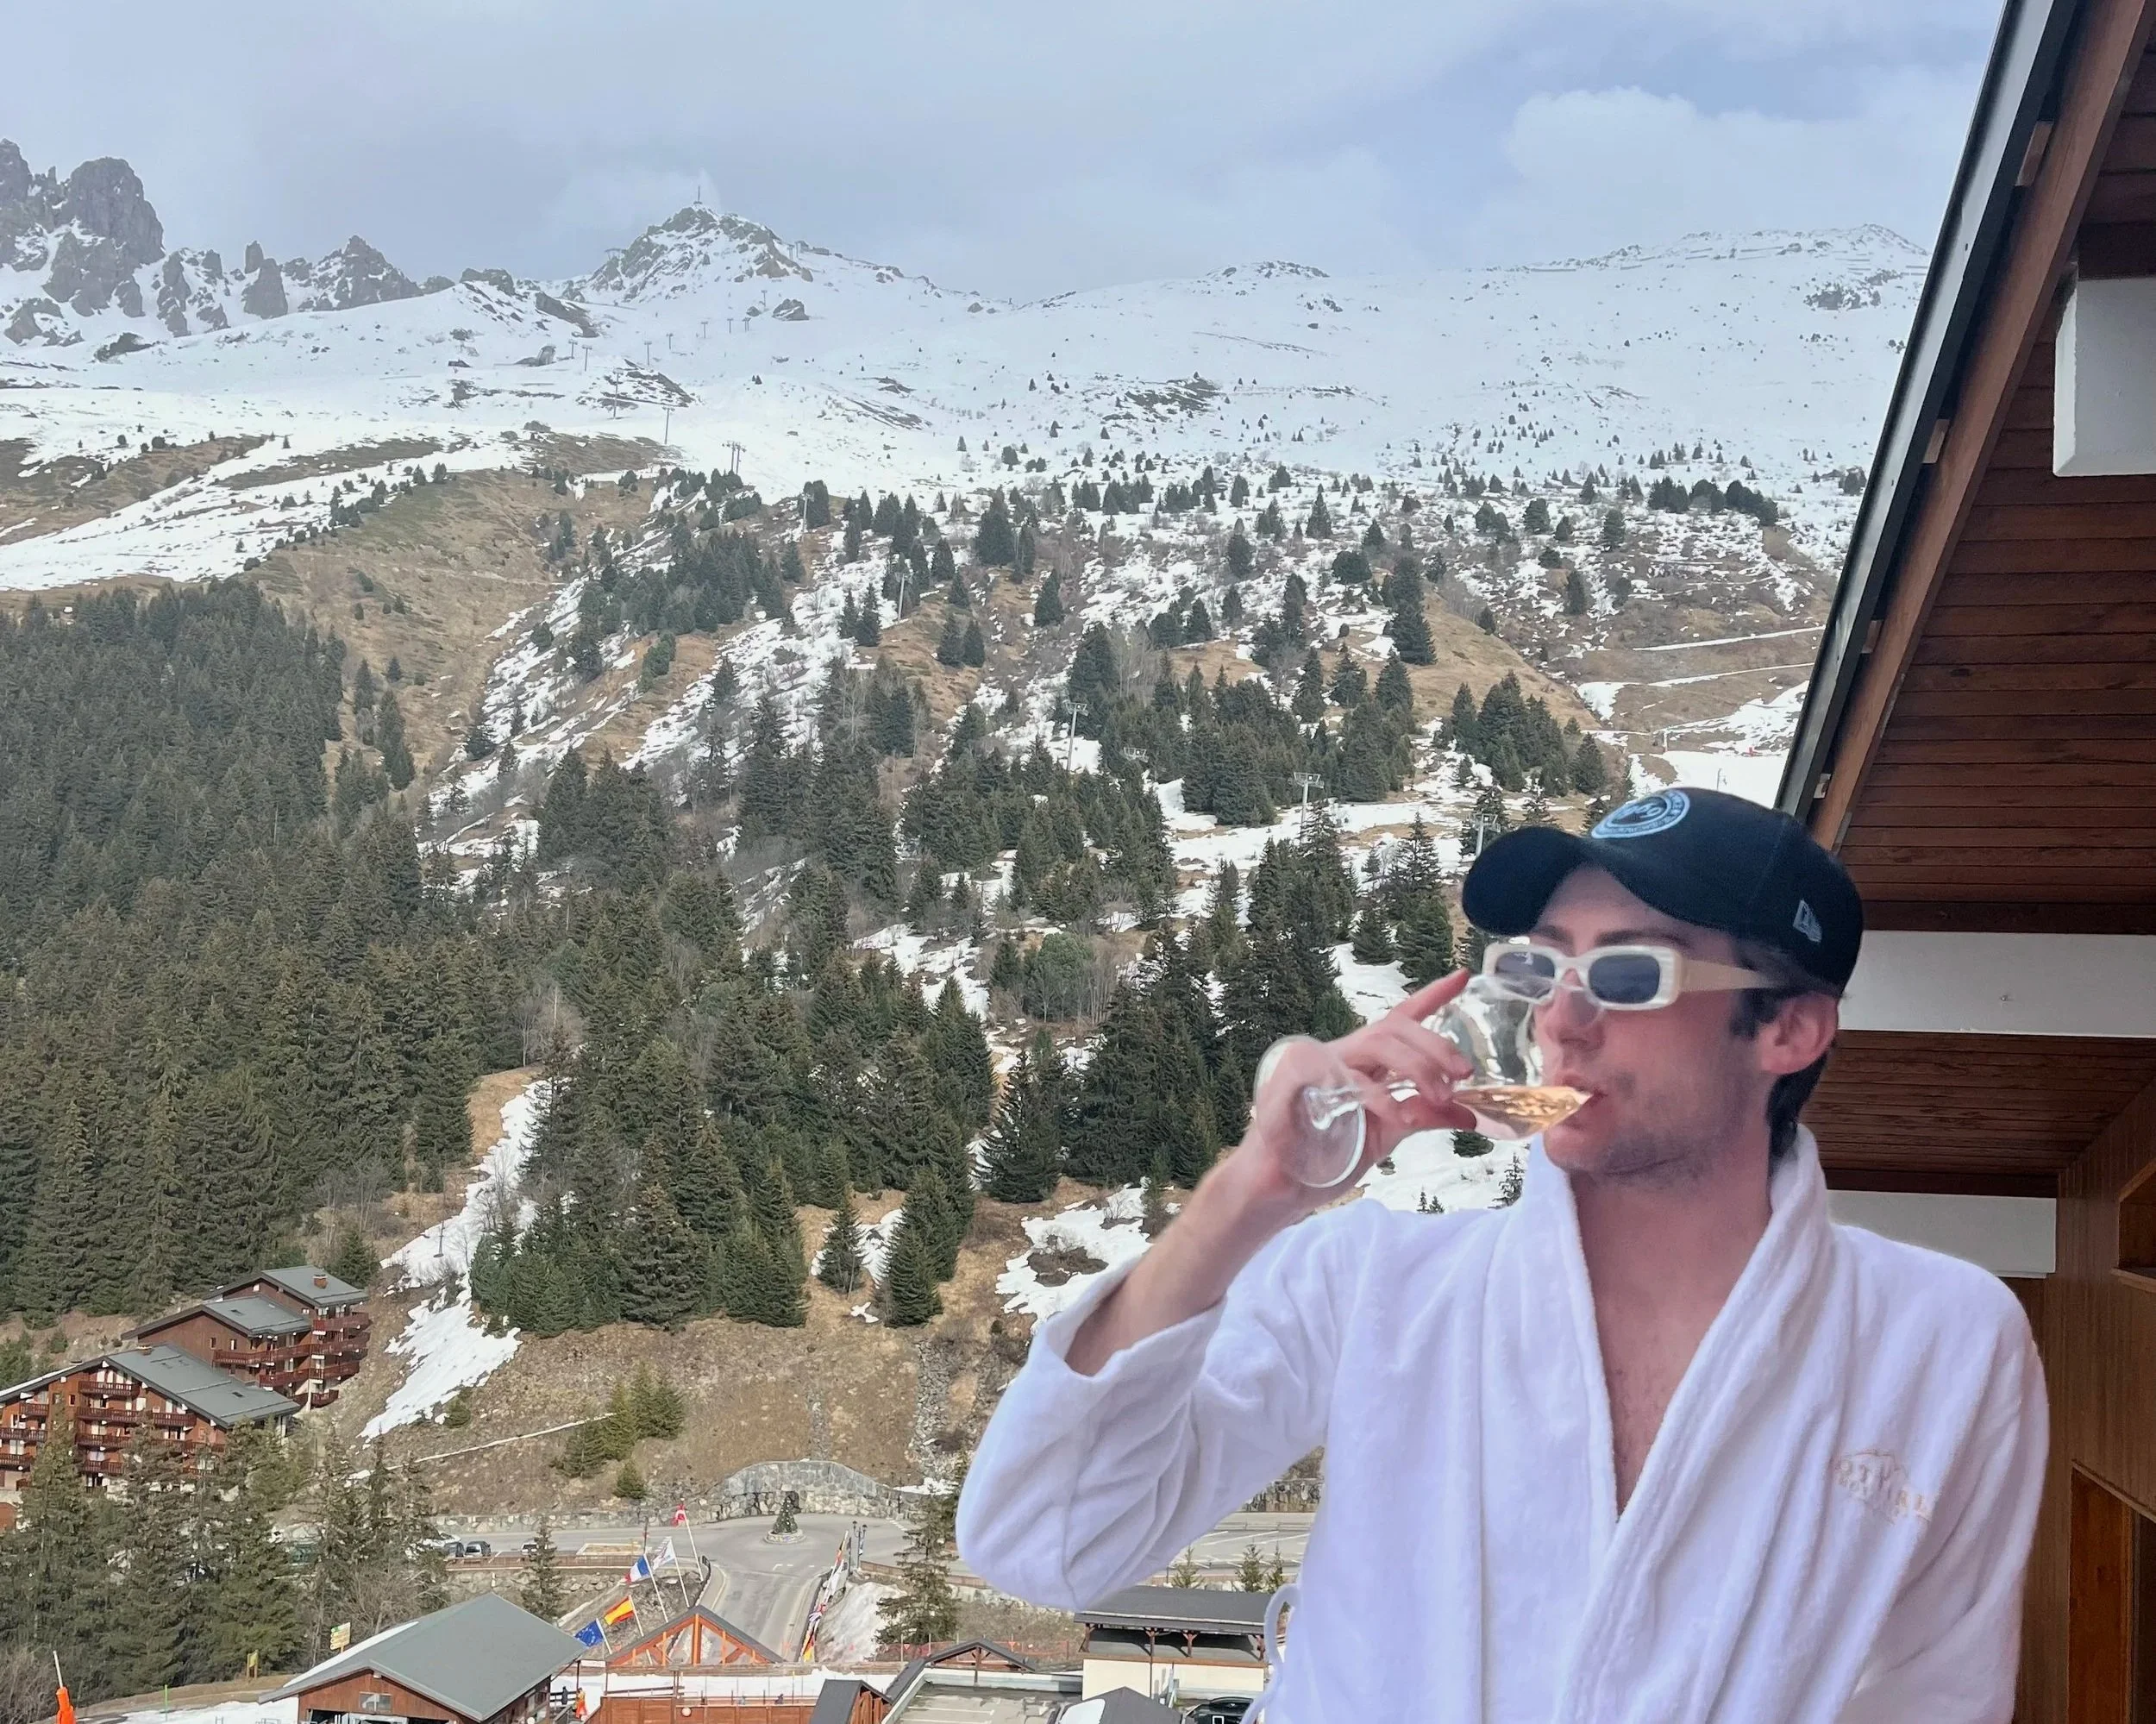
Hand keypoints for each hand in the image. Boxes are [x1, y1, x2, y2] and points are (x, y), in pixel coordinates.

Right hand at [1231, 972, 1480, 1226]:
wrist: (1278, 1191)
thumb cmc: (1324, 1160)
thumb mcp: (1385, 1136)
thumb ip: (1420, 1117)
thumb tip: (1468, 1113)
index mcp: (1362, 1063)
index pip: (1398, 1020)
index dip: (1430, 996)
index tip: (1462, 977)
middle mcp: (1341, 1056)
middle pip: (1393, 1028)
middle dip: (1435, 1046)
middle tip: (1464, 1072)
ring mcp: (1315, 1064)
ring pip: (1374, 1042)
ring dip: (1415, 1065)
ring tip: (1441, 1094)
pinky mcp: (1294, 1080)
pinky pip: (1342, 1076)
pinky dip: (1375, 1095)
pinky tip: (1395, 1113)